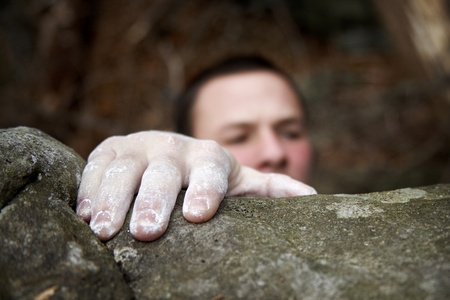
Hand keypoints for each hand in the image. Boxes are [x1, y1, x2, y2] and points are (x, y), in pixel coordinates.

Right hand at [76, 131, 315, 241]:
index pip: (210, 169)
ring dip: (111, 199)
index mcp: (210, 156)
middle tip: (147, 233)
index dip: (205, 189)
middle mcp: (173, 146)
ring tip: (103, 230)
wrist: (169, 149)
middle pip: (162, 172)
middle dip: (152, 201)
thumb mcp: (240, 180)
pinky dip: (88, 188)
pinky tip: (83, 214)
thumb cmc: (208, 176)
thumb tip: (315, 199)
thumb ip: (271, 189)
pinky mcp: (110, 148)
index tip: (198, 215)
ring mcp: (139, 145)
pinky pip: (96, 164)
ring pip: (124, 168)